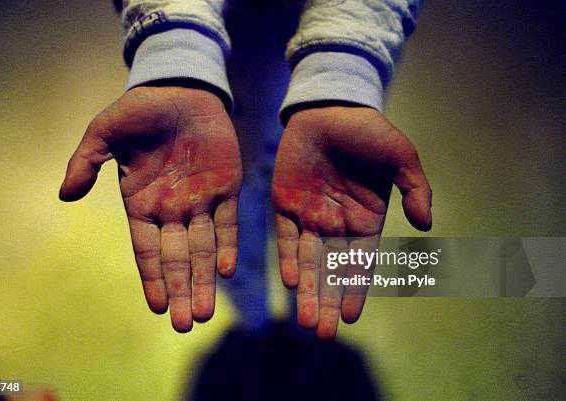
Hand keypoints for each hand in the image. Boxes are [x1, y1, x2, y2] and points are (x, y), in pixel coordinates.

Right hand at [60, 86, 241, 331]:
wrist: (179, 88)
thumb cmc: (138, 111)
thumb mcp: (104, 133)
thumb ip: (86, 163)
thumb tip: (63, 196)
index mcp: (141, 203)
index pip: (147, 249)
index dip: (152, 277)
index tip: (158, 307)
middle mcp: (171, 209)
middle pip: (177, 258)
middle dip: (181, 290)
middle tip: (185, 323)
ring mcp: (200, 200)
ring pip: (203, 248)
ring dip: (204, 279)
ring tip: (205, 311)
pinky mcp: (227, 186)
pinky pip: (228, 221)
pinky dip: (227, 245)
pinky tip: (225, 270)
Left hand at [272, 106, 431, 338]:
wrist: (330, 107)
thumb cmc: (369, 132)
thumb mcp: (402, 157)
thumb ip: (416, 190)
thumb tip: (427, 224)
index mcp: (366, 219)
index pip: (360, 263)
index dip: (355, 290)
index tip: (351, 318)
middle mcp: (337, 224)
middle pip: (331, 271)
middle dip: (328, 302)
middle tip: (323, 334)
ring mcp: (310, 216)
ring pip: (307, 261)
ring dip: (307, 290)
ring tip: (307, 322)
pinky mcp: (285, 204)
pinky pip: (285, 237)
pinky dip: (288, 259)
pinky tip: (291, 283)